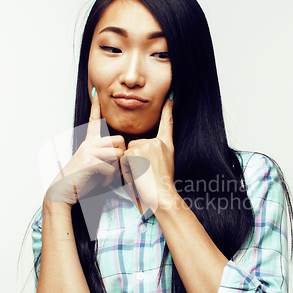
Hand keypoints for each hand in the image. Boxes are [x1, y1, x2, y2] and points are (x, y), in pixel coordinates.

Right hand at [45, 91, 125, 205]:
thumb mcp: (94, 164)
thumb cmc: (81, 179)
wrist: (64, 190)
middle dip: (121, 155)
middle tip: (113, 167)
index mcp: (89, 142)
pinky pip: (111, 167)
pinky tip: (101, 181)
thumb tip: (119, 156)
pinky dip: (109, 178)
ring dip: (116, 168)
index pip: (94, 121)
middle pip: (119, 140)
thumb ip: (105, 157)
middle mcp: (89, 143)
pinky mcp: (89, 161)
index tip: (95, 93)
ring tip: (106, 176)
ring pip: (118, 153)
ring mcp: (88, 151)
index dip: (95, 106)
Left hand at [120, 96, 174, 211]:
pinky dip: (126, 170)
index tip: (169, 97)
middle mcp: (158, 142)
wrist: (162, 196)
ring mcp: (147, 145)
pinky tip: (138, 176)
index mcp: (166, 145)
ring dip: (130, 166)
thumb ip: (156, 154)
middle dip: (134, 160)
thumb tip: (142, 149)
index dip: (168, 110)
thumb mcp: (164, 166)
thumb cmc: (161, 186)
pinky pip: (123, 159)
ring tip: (142, 176)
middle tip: (145, 174)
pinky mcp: (137, 152)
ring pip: (128, 152)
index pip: (167, 123)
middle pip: (135, 144)